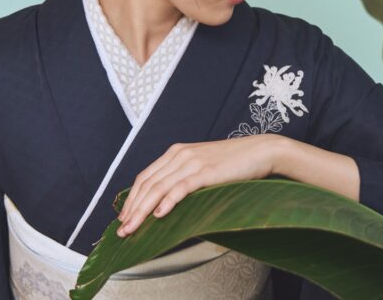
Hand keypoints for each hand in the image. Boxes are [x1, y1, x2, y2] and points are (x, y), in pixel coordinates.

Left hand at [116, 134, 282, 236]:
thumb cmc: (234, 163)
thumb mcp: (202, 166)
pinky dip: (168, 202)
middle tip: (122, 230)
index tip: (123, 218)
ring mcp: (192, 162)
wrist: (261, 152)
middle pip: (147, 184)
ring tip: (132, 229)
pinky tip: (159, 215)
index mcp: (176, 152)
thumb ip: (184, 177)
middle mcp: (180, 155)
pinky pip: (181, 187)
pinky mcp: (206, 171)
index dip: (131, 198)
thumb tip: (167, 202)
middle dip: (131, 209)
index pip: (145, 177)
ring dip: (142, 211)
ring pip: (159, 188)